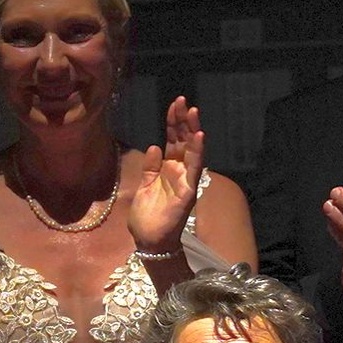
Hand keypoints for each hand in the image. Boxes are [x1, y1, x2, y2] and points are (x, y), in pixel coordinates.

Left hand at [125, 97, 207, 252]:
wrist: (149, 241)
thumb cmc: (147, 217)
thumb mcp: (144, 186)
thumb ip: (150, 167)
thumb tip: (153, 147)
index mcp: (168, 169)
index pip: (172, 141)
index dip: (173, 123)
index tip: (173, 105)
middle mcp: (179, 172)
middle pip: (183, 141)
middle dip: (183, 121)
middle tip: (183, 101)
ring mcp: (185, 180)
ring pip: (191, 151)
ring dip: (193, 131)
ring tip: (193, 111)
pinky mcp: (188, 191)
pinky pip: (194, 169)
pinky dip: (197, 152)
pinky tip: (198, 136)